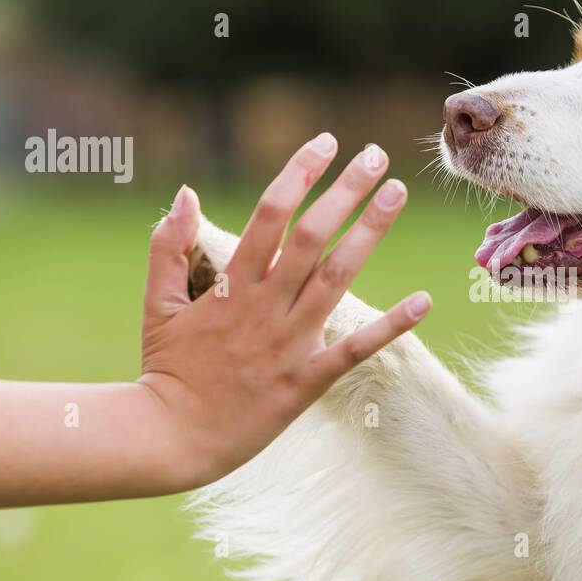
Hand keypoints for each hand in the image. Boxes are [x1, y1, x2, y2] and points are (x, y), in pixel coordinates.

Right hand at [138, 135, 431, 487]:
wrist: (171, 437)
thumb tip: (186, 193)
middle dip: (345, 191)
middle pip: (312, 236)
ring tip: (398, 193)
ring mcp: (289, 343)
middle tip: (376, 155)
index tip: (326, 143)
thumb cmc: (165, 368)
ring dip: (370, 233)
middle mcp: (265, 307)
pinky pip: (355, 350)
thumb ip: (168, 246)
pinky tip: (424, 300)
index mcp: (230, 285)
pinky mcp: (306, 381)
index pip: (270, 215)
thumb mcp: (157, 303)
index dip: (299, 174)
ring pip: (337, 278)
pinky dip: (391, 325)